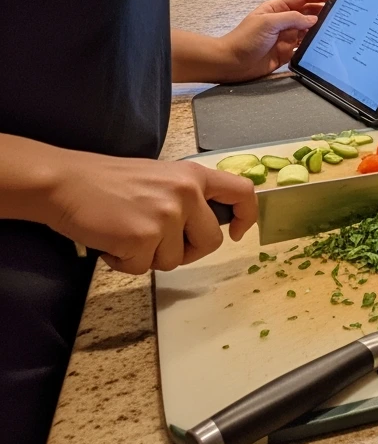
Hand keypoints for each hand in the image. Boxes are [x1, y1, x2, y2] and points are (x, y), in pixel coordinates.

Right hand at [45, 153, 257, 273]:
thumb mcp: (161, 177)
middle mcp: (186, 193)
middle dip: (186, 251)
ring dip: (149, 257)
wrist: (65, 183)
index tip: (235, 233)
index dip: (246, 216)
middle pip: (210, 242)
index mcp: (193, 175)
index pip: (242, 192)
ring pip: (175, 260)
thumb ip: (188, 196)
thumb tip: (206, 224)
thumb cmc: (109, 182)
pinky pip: (143, 268)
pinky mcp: (143, 237)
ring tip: (126, 233)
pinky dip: (125, 262)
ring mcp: (166, 215)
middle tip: (156, 242)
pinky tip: (111, 241)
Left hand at [217, 0, 331, 81]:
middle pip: (308, 13)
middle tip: (341, 13)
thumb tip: (313, 20)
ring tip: (338, 29)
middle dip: (323, 11)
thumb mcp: (268, 23)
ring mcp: (286, 37)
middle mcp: (284, 21)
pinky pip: (304, 48)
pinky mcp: (287, 52)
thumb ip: (293, 19)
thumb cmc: (245, 39)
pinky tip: (325, 46)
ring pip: (309, 30)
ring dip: (321, 29)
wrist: (231, 63)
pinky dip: (314, 46)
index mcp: (278, 9)